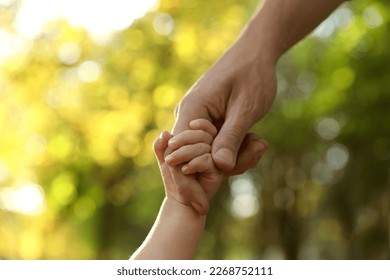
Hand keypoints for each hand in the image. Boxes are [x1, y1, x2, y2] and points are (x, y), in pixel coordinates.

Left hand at [154, 120, 221, 213]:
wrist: (181, 202)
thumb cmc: (174, 179)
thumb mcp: (165, 159)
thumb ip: (162, 145)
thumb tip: (164, 133)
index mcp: (202, 143)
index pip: (204, 127)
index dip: (196, 125)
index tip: (178, 133)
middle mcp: (212, 150)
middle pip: (203, 135)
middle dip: (183, 139)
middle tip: (170, 150)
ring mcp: (216, 161)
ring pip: (203, 146)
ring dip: (184, 153)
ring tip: (171, 162)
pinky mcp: (217, 172)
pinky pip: (207, 160)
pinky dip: (193, 164)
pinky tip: (185, 171)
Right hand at [173, 33, 274, 171]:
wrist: (256, 53)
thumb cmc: (252, 75)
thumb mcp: (245, 109)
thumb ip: (231, 137)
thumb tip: (220, 167)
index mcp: (191, 110)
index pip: (181, 151)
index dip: (203, 167)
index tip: (235, 166)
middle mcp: (188, 115)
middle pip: (197, 154)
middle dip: (226, 161)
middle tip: (258, 148)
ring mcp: (197, 119)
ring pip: (209, 151)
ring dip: (235, 154)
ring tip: (259, 143)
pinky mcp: (208, 121)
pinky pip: (216, 144)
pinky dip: (235, 147)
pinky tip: (255, 140)